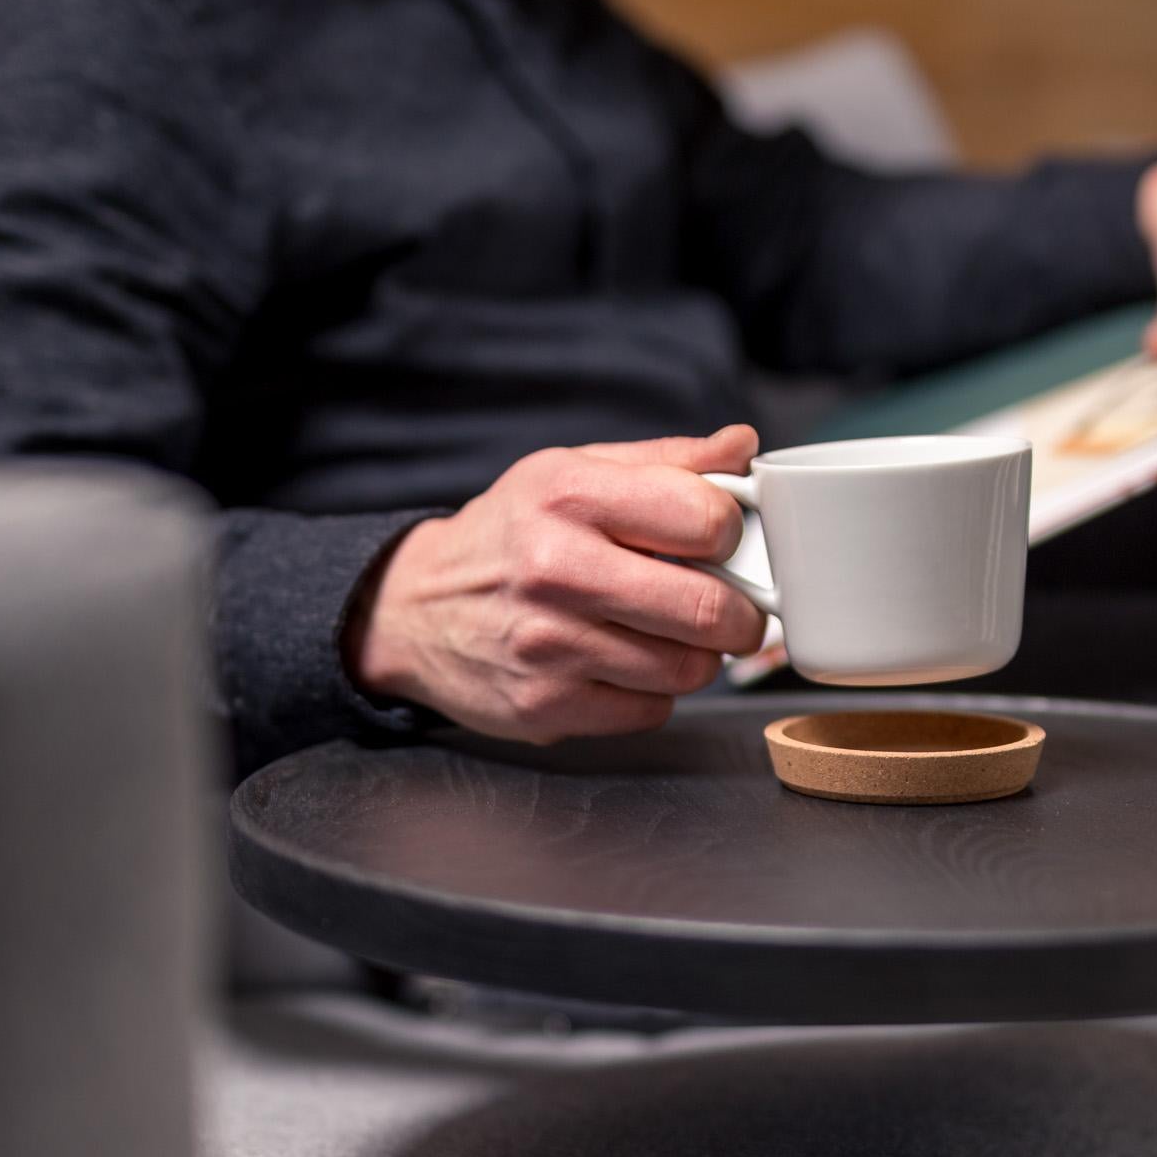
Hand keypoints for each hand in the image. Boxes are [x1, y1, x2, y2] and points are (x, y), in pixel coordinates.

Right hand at [345, 426, 770, 742]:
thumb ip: (665, 461)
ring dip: (697, 656)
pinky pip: (651, 711)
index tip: (718, 543)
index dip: (731, 533)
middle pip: (709, 610)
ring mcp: (550, 645)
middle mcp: (556, 569)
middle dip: (739, 613)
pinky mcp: (547, 706)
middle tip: (730, 607)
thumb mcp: (572, 472)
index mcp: (569, 494)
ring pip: (688, 669)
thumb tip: (742, 446)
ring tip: (669, 634)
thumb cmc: (509, 535)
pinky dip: (654, 692)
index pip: (705, 518)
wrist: (414, 609)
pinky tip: (625, 664)